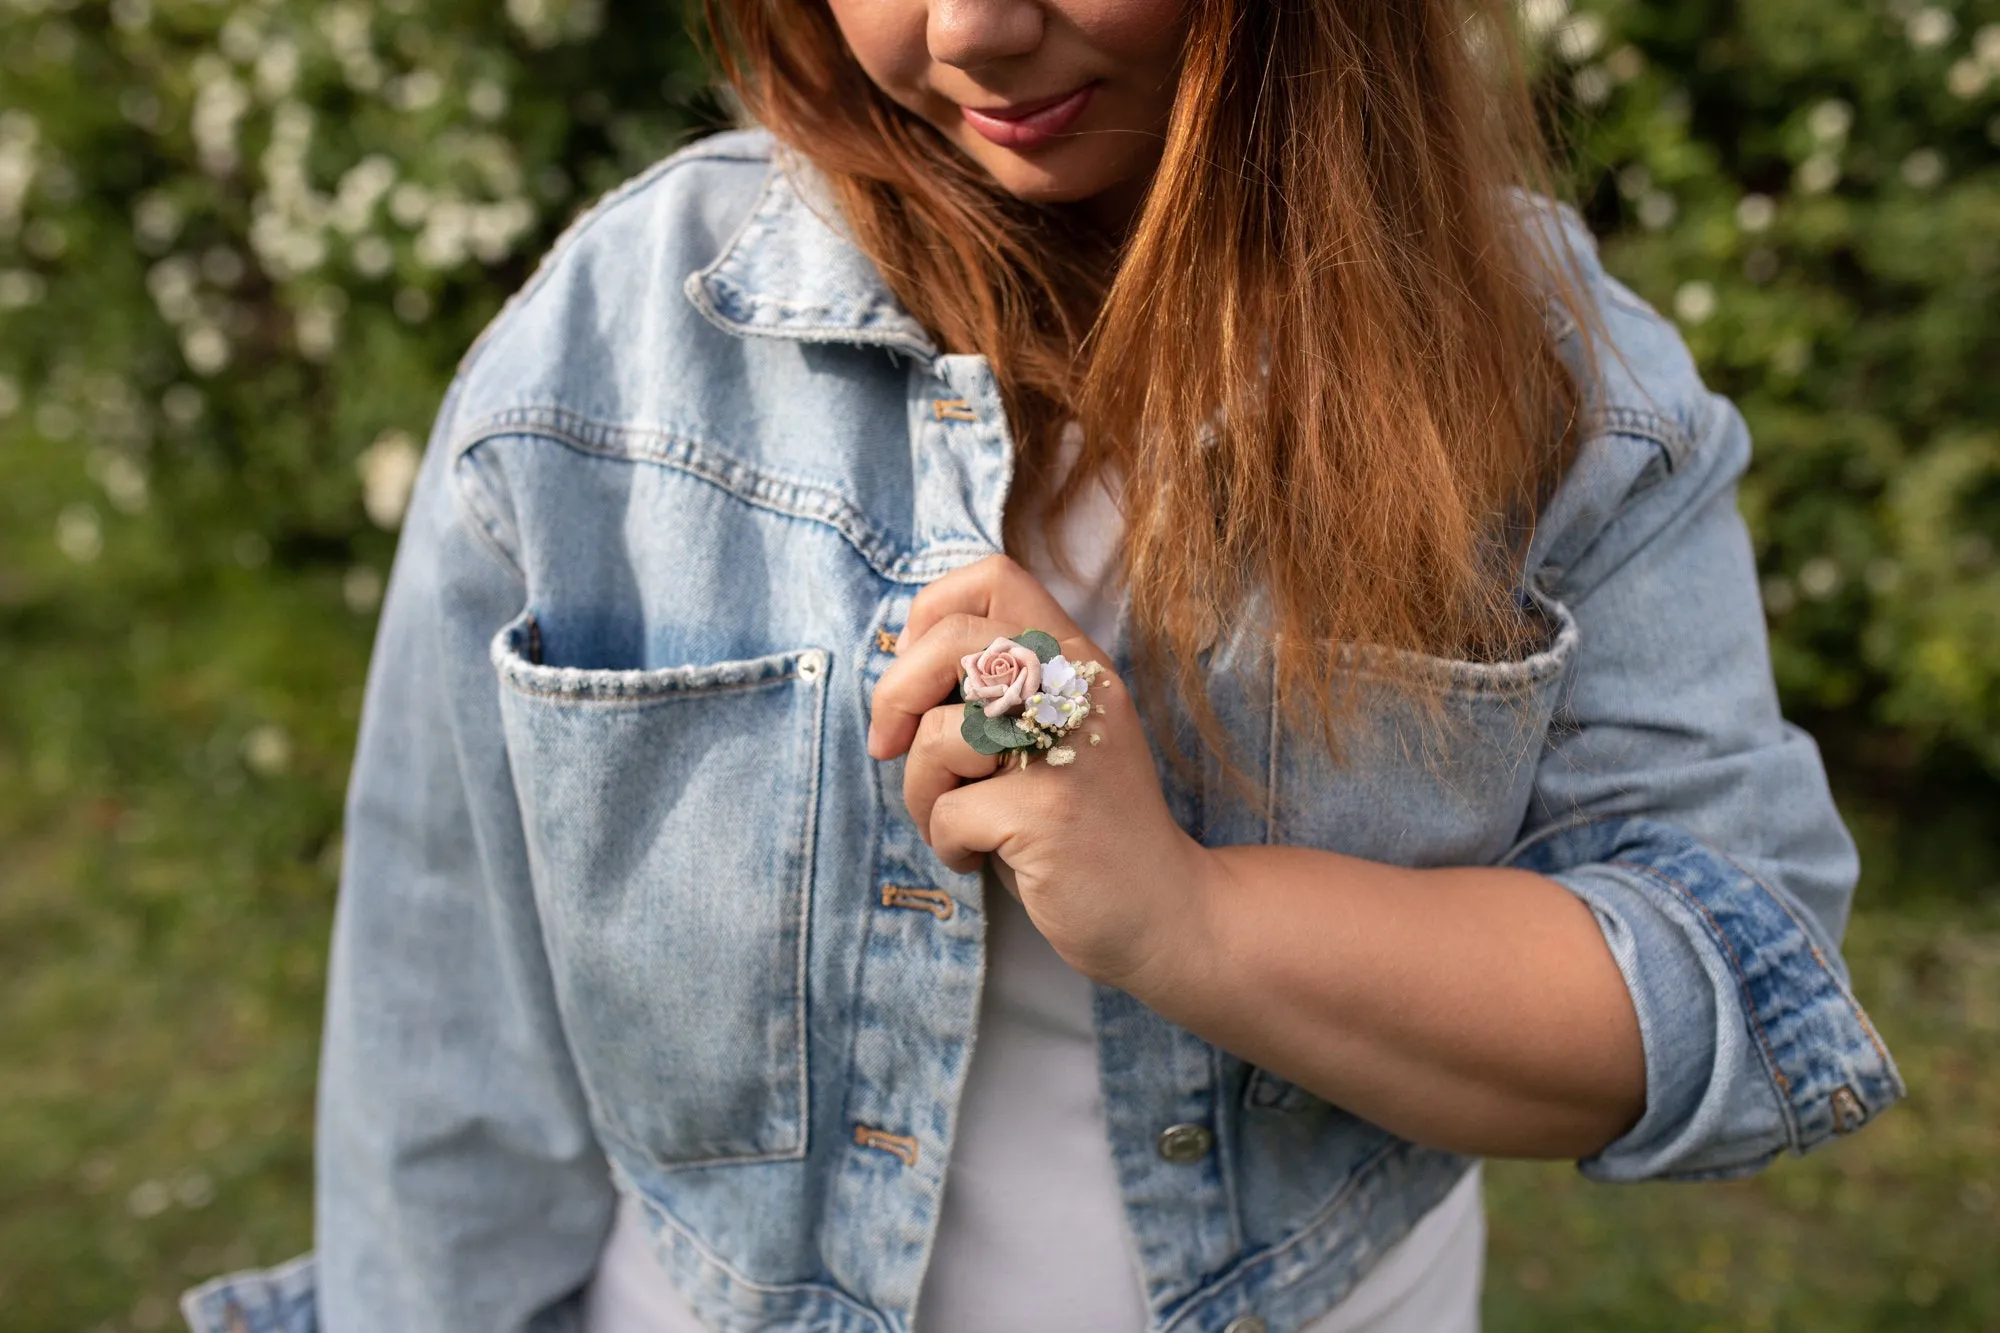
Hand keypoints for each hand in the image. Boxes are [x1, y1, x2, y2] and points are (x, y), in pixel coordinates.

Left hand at [868, 555, 1215, 989]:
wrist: (1163, 910)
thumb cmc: (1083, 824)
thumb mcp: (1049, 735)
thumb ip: (998, 691)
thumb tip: (901, 661)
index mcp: (1074, 661)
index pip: (993, 577)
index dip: (931, 614)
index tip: (920, 681)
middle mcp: (1076, 690)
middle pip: (951, 639)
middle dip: (895, 694)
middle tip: (890, 746)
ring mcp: (1068, 749)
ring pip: (937, 735)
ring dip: (920, 791)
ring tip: (955, 825)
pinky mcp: (1049, 812)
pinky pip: (949, 813)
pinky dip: (947, 844)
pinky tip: (979, 859)